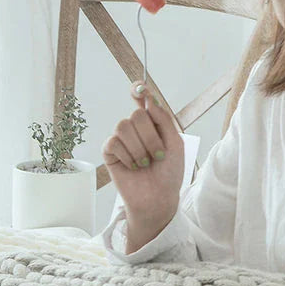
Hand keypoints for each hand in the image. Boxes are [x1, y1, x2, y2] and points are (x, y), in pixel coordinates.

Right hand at [101, 81, 184, 228]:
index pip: (142, 99)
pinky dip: (127, 156)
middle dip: (150, 137)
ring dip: (139, 148)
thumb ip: (164, 119)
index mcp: (153, 122)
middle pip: (136, 115)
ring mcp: (121, 139)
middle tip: (158, 155)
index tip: (138, 88)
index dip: (138, 90)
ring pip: (123, 127)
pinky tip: (133, 166)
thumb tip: (149, 99)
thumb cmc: (169, 172)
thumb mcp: (175, 142)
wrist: (158, 197)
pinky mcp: (109, 152)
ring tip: (146, 163)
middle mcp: (136, 128)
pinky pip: (113, 142)